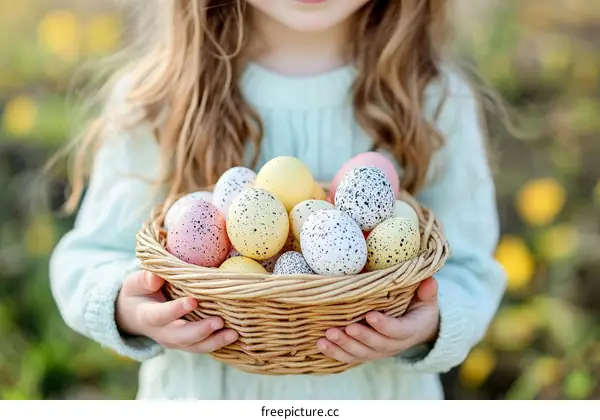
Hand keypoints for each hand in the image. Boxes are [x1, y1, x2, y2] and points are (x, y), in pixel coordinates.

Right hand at [116, 271, 237, 352]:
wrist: (134, 314)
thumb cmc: (139, 292)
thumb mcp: (136, 283)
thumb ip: (145, 280)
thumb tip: (155, 277)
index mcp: (148, 317)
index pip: (161, 316)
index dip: (175, 310)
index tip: (193, 301)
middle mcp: (162, 333)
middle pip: (181, 337)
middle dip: (200, 331)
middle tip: (219, 322)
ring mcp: (176, 341)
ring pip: (195, 346)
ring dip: (215, 342)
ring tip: (233, 334)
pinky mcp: (188, 343)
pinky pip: (203, 346)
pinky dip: (218, 344)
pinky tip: (235, 337)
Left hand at [316, 277, 439, 363]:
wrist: (417, 329)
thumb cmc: (419, 308)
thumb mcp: (427, 300)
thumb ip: (428, 292)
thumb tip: (430, 281)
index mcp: (409, 330)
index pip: (397, 331)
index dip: (384, 325)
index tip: (370, 316)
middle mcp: (393, 345)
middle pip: (376, 345)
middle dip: (359, 337)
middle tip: (344, 328)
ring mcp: (378, 351)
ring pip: (360, 354)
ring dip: (343, 346)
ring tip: (327, 336)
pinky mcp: (365, 353)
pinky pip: (349, 357)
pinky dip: (335, 353)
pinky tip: (321, 344)